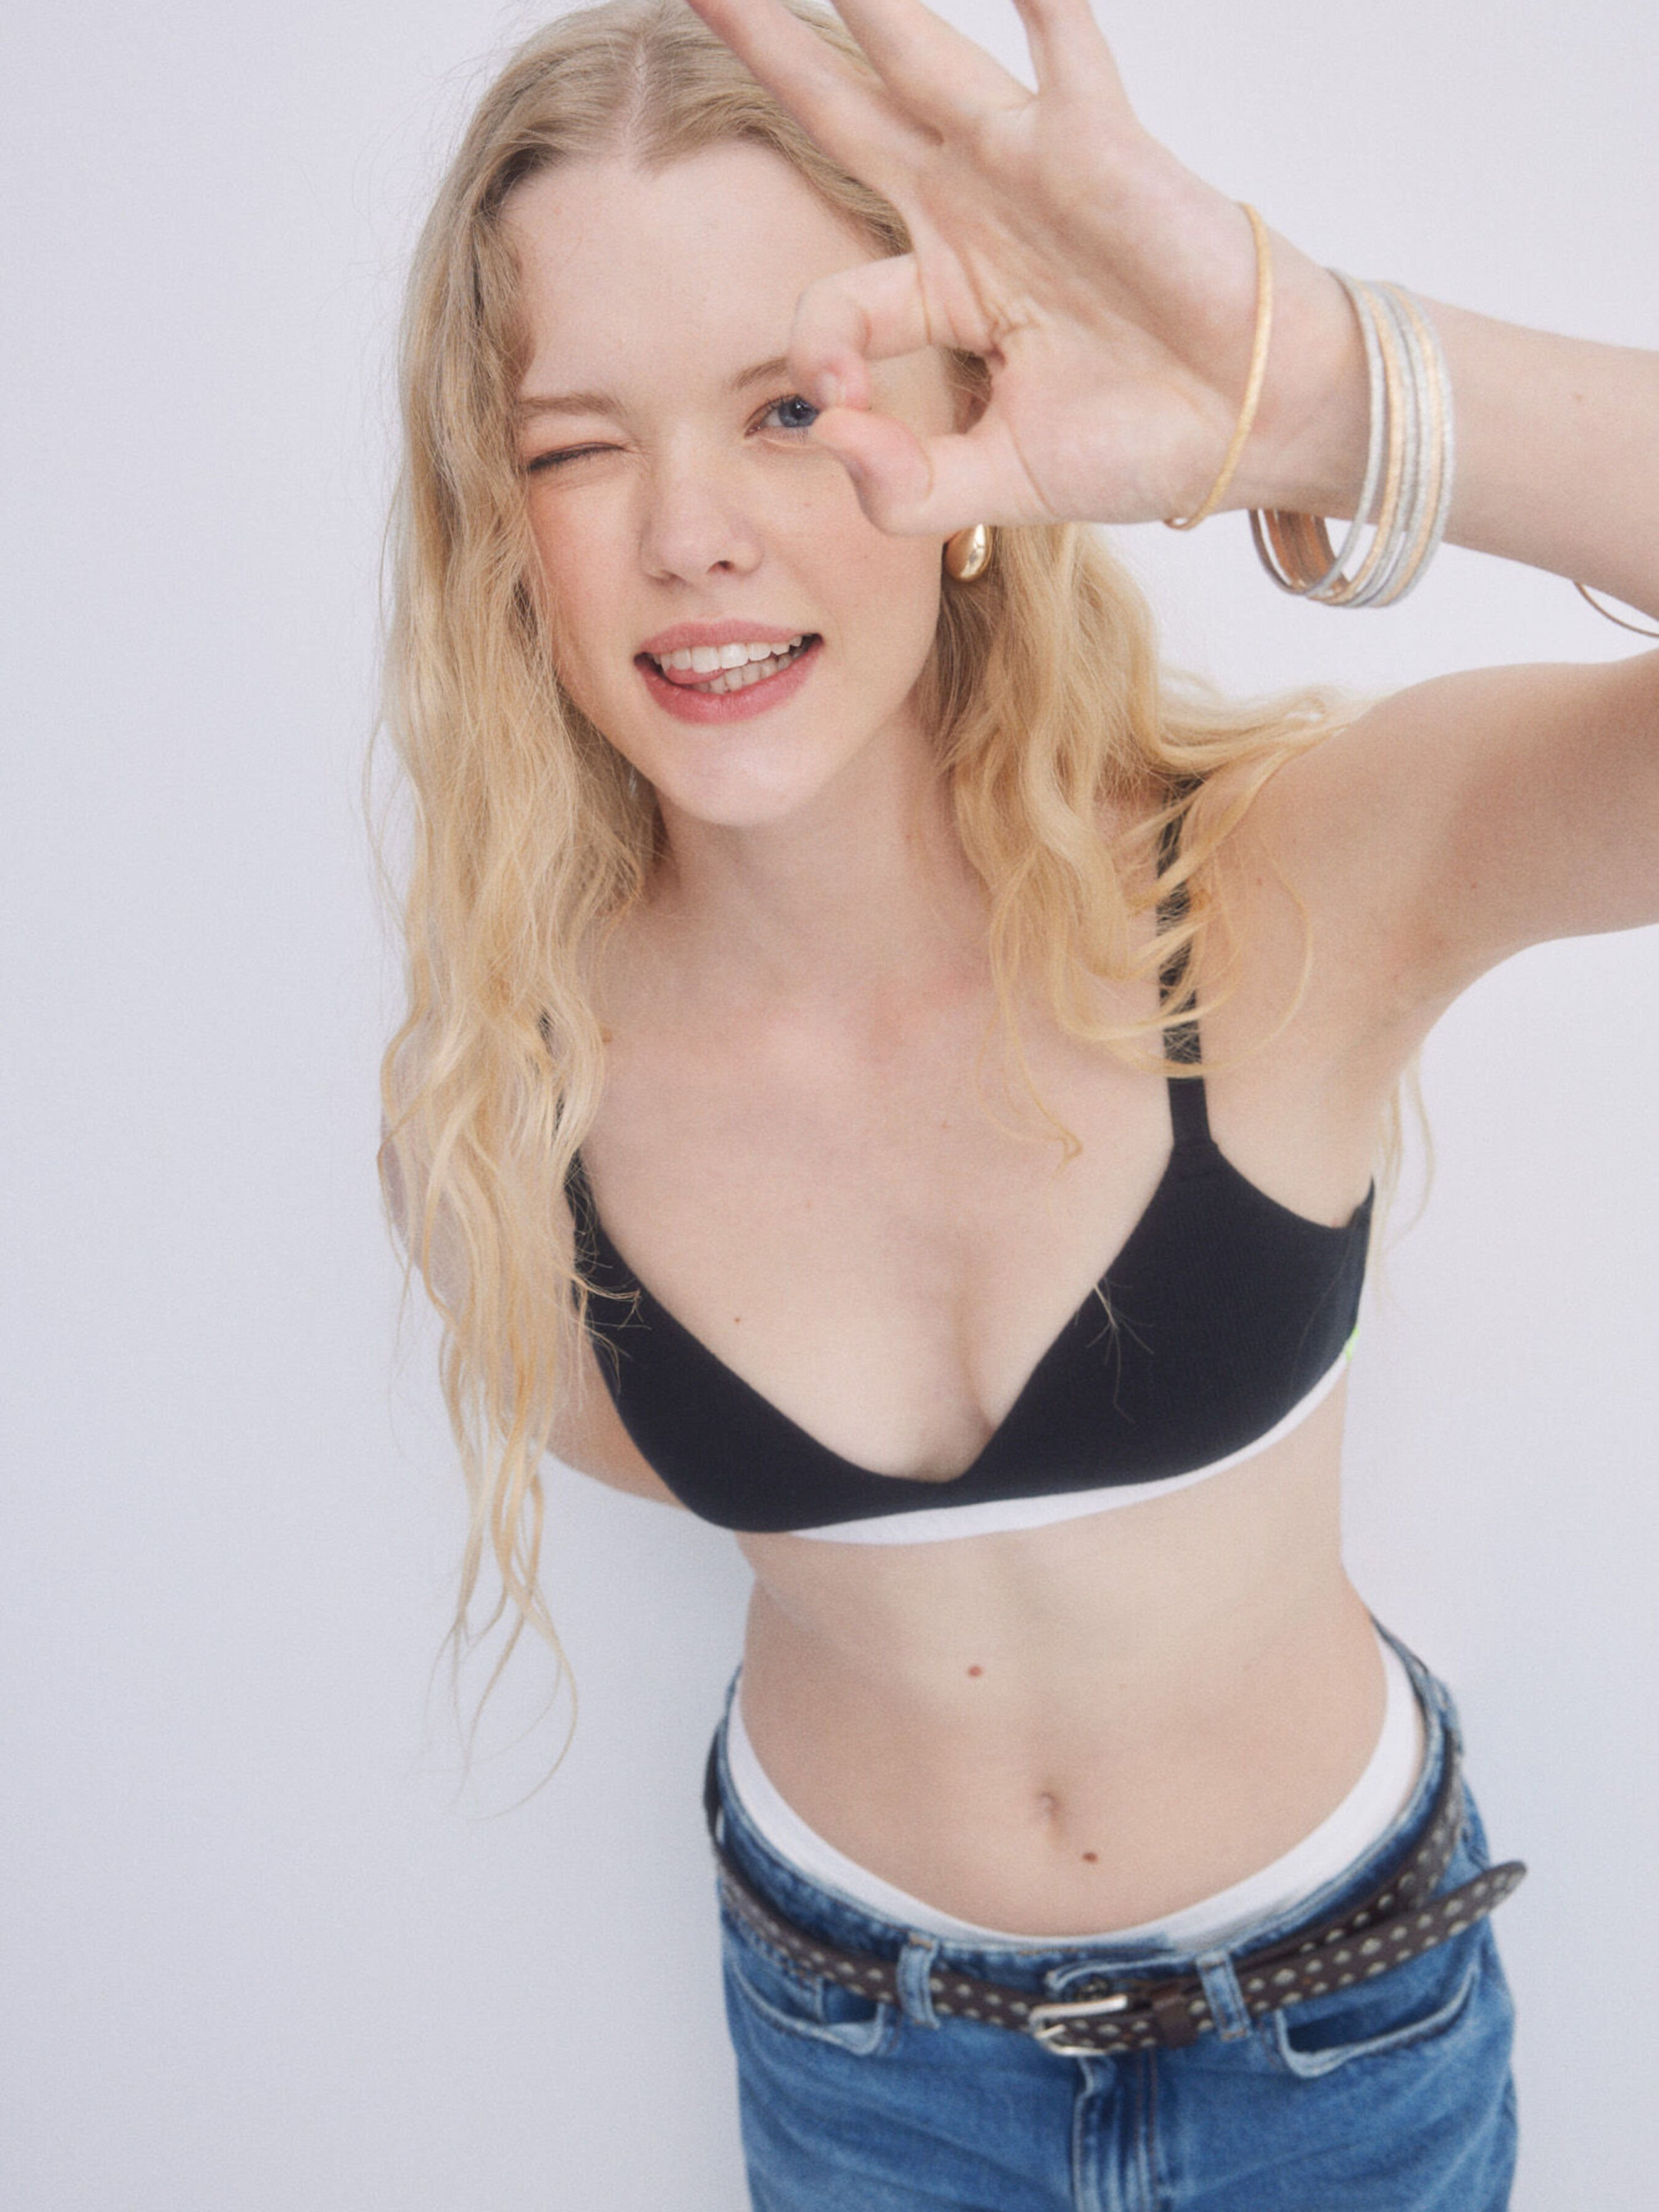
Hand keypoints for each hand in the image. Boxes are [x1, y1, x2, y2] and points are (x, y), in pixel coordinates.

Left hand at [681, 0, 1365, 535]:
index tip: (838, 409)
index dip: (816, 356)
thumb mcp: (997, 485)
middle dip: (767, 46)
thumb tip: (821, 436)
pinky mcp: (1097, 143)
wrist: (1253, 426)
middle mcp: (968, 211)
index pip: (831, 306)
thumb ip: (900, 486)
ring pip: (918, 54)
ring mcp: (1026, 166)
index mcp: (940, 293)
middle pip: (840, 111)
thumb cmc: (1138, 445)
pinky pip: (1061, 41)